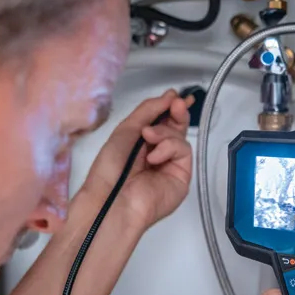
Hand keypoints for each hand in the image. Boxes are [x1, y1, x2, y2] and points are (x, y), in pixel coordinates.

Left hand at [80, 89, 193, 228]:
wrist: (113, 198)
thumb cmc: (111, 166)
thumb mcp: (126, 129)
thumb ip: (148, 110)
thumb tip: (170, 96)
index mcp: (141, 143)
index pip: (161, 122)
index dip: (168, 108)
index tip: (174, 97)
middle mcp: (157, 153)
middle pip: (175, 128)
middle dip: (176, 113)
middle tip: (176, 105)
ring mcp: (171, 165)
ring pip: (180, 137)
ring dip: (165, 132)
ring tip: (148, 137)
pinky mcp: (182, 176)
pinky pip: (184, 151)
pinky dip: (169, 148)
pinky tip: (154, 157)